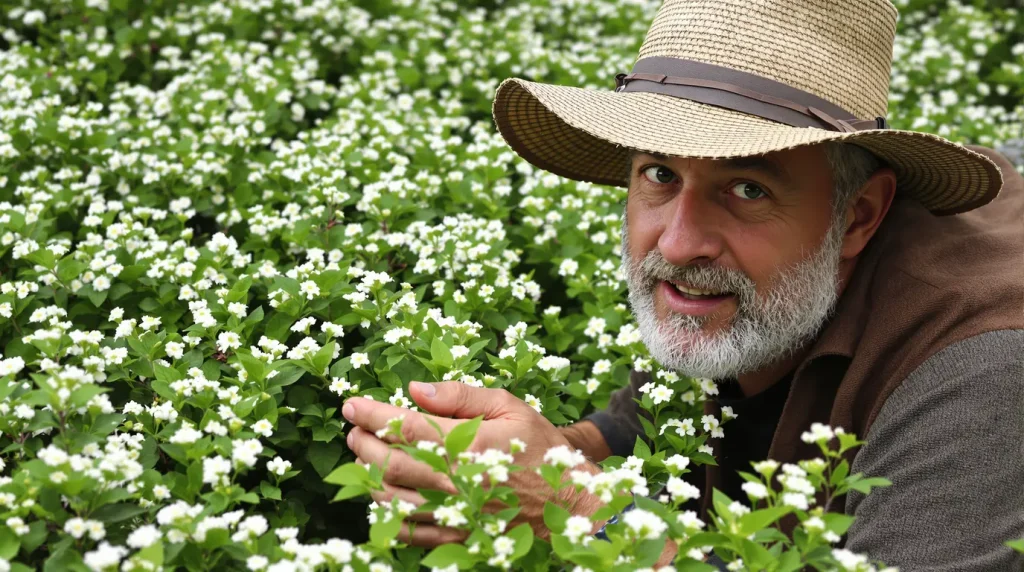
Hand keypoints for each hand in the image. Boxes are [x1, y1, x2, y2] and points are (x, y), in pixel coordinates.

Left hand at [343, 381, 604, 546]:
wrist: (570, 501)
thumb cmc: (540, 447)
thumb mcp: (509, 406)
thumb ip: (460, 395)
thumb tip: (414, 388)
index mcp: (467, 444)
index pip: (404, 427)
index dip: (371, 415)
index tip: (351, 404)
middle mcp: (454, 481)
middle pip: (387, 464)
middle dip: (362, 443)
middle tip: (354, 429)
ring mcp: (454, 512)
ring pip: (391, 499)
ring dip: (367, 476)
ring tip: (361, 456)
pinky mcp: (456, 535)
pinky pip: (408, 530)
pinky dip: (386, 513)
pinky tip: (380, 496)